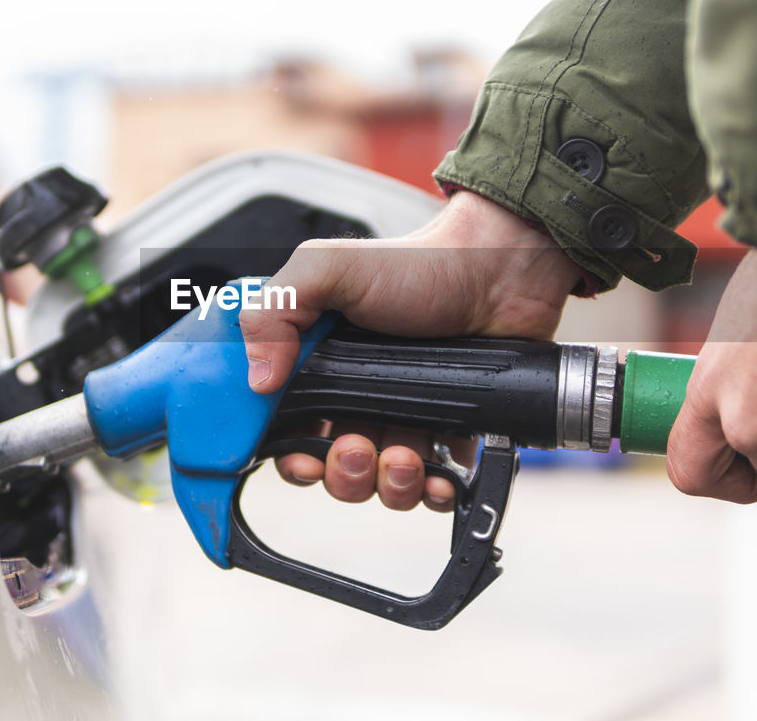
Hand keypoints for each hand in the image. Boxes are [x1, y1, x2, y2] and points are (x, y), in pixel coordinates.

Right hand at [241, 190, 583, 510]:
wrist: (499, 271)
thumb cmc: (418, 265)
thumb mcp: (328, 268)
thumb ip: (274, 311)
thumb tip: (256, 380)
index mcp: (321, 365)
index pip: (289, 431)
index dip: (291, 456)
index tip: (302, 458)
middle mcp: (359, 397)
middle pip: (334, 468)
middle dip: (343, 473)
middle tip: (359, 445)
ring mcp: (406, 417)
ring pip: (383, 484)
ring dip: (389, 484)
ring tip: (406, 454)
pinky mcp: (452, 432)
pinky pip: (435, 485)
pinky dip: (434, 491)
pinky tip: (438, 476)